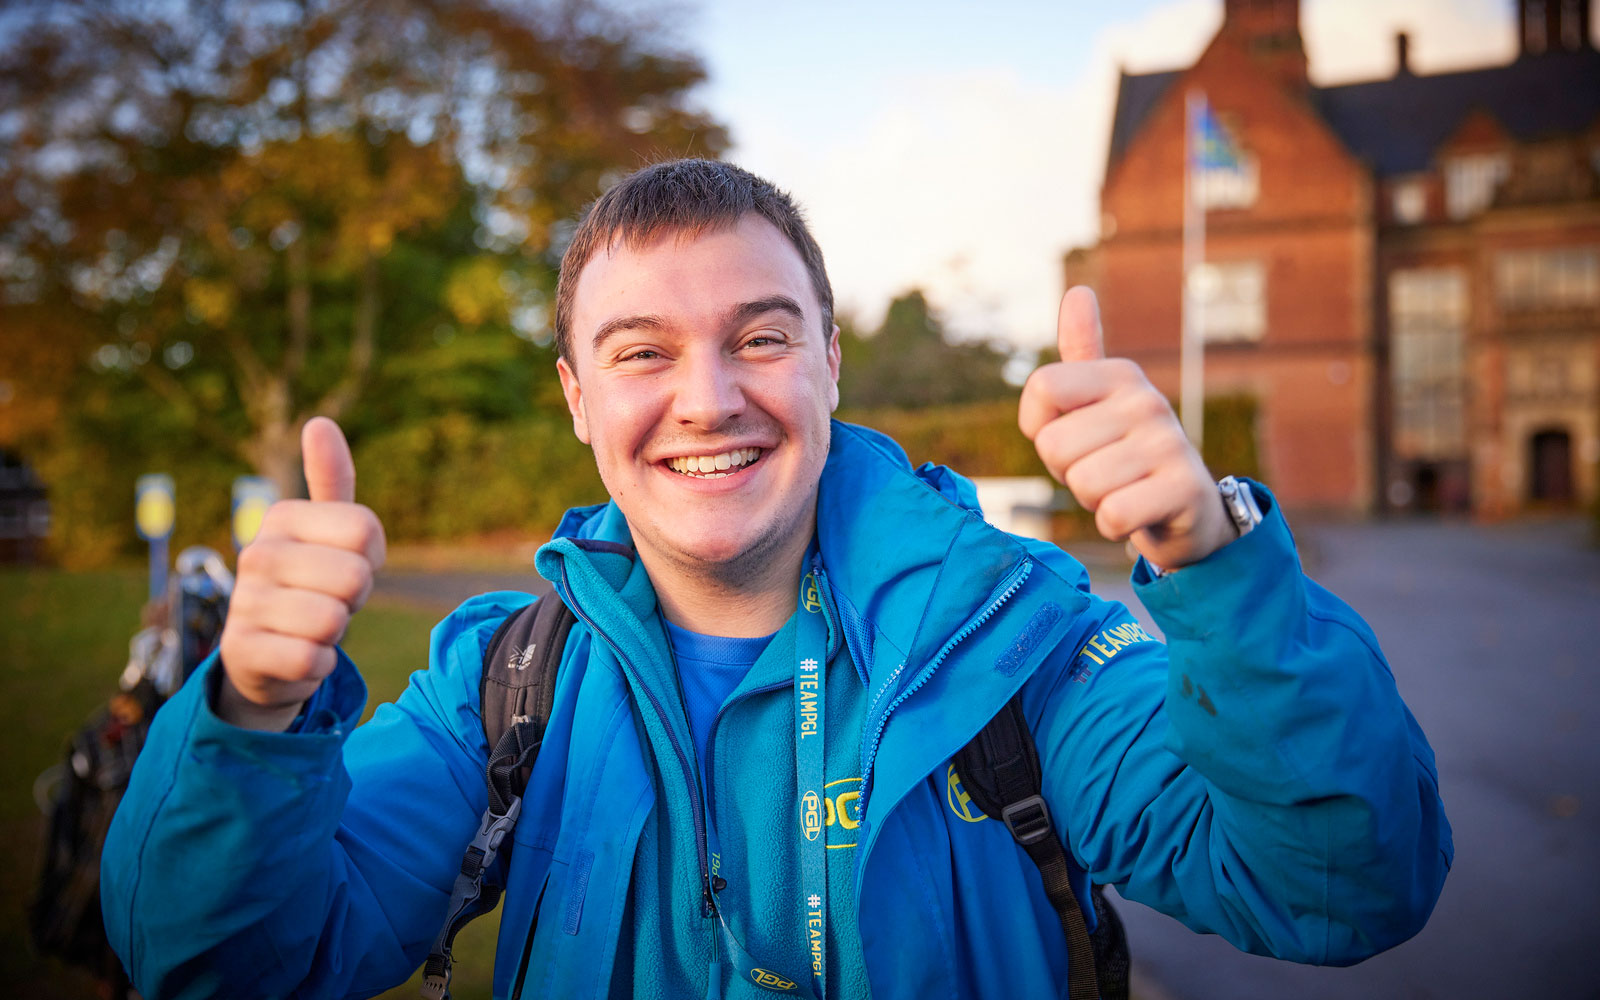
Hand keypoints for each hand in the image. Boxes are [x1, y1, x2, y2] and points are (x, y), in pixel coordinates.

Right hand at [216, 417, 385, 729]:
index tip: (345, 564)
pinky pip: (313, 660)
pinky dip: (319, 664)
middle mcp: (256, 554)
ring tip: (311, 626)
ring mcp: (244, 603)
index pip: (367, 530)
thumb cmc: (310, 583)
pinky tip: (299, 655)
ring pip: (333, 621)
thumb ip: (331, 479)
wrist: (264, 653)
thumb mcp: (325, 531)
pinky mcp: (241, 651)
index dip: (371, 557)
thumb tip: (319, 422)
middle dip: (353, 598)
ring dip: (335, 632)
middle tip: (329, 600)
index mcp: (282, 517)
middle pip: (355, 577)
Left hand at [1019, 287, 1234, 571]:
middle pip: (1054, 446)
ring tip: (1122, 489)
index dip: (1039, 428)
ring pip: (1082, 484)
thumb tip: (1077, 292)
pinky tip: (1138, 513)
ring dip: (1093, 501)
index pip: (1041, 387)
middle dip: (1068, 472)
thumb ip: (1082, 352)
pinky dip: (1115, 526)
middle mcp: (1147, 400)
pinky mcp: (1184, 488)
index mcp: (1120, 374)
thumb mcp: (1099, 403)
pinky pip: (1113, 515)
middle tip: (1103, 472)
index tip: (1069, 438)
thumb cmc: (1124, 455)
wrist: (1187, 510)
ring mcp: (1169, 443)